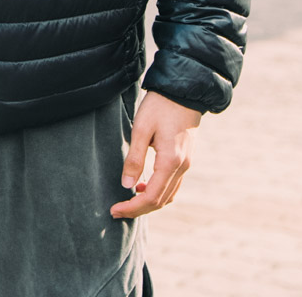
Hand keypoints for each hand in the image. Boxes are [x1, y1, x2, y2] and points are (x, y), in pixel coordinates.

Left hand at [110, 90, 201, 218]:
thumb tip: (127, 185)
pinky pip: (173, 185)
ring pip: (168, 195)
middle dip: (138, 209)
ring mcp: (186, 164)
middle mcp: (182, 167)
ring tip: (128, 200)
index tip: (114, 209)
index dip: (132, 207)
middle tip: (117, 210)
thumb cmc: (159, 106)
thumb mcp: (142, 129)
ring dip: (149, 202)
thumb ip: (135, 158)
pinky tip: (144, 185)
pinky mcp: (185, 159)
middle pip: (161, 201)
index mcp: (171, 161)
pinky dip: (159, 192)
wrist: (183, 91)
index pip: (151, 197)